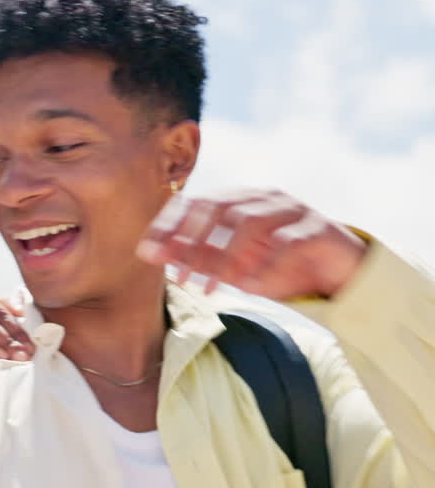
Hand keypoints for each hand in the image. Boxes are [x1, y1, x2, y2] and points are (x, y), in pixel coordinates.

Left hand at [137, 189, 366, 300]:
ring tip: (213, 289)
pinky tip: (252, 287)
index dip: (170, 225)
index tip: (147, 252)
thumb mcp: (237, 269)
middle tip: (178, 277)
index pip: (197, 202)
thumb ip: (202, 260)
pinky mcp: (318, 229)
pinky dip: (267, 264)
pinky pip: (288, 242)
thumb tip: (157, 255)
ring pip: (250, 222)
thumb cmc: (283, 269)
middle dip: (192, 240)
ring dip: (227, 257)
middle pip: (219, 206)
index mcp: (242, 201)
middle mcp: (265, 198)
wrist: (340, 274)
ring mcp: (293, 210)